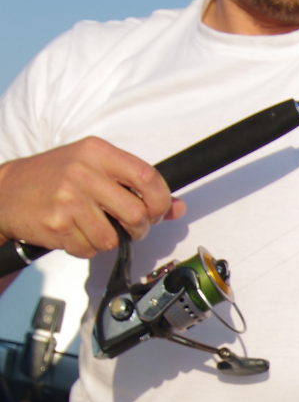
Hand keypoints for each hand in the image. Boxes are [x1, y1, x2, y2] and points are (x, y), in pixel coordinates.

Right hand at [0, 137, 184, 257]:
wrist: (5, 191)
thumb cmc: (53, 178)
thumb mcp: (94, 168)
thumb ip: (136, 185)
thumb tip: (177, 207)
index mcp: (97, 152)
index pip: (148, 177)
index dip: (161, 201)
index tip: (158, 211)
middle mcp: (83, 172)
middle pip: (136, 213)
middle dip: (139, 228)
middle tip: (130, 228)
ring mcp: (68, 199)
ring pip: (113, 237)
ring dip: (108, 240)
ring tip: (92, 226)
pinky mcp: (57, 224)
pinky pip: (89, 249)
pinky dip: (86, 247)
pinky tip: (72, 232)